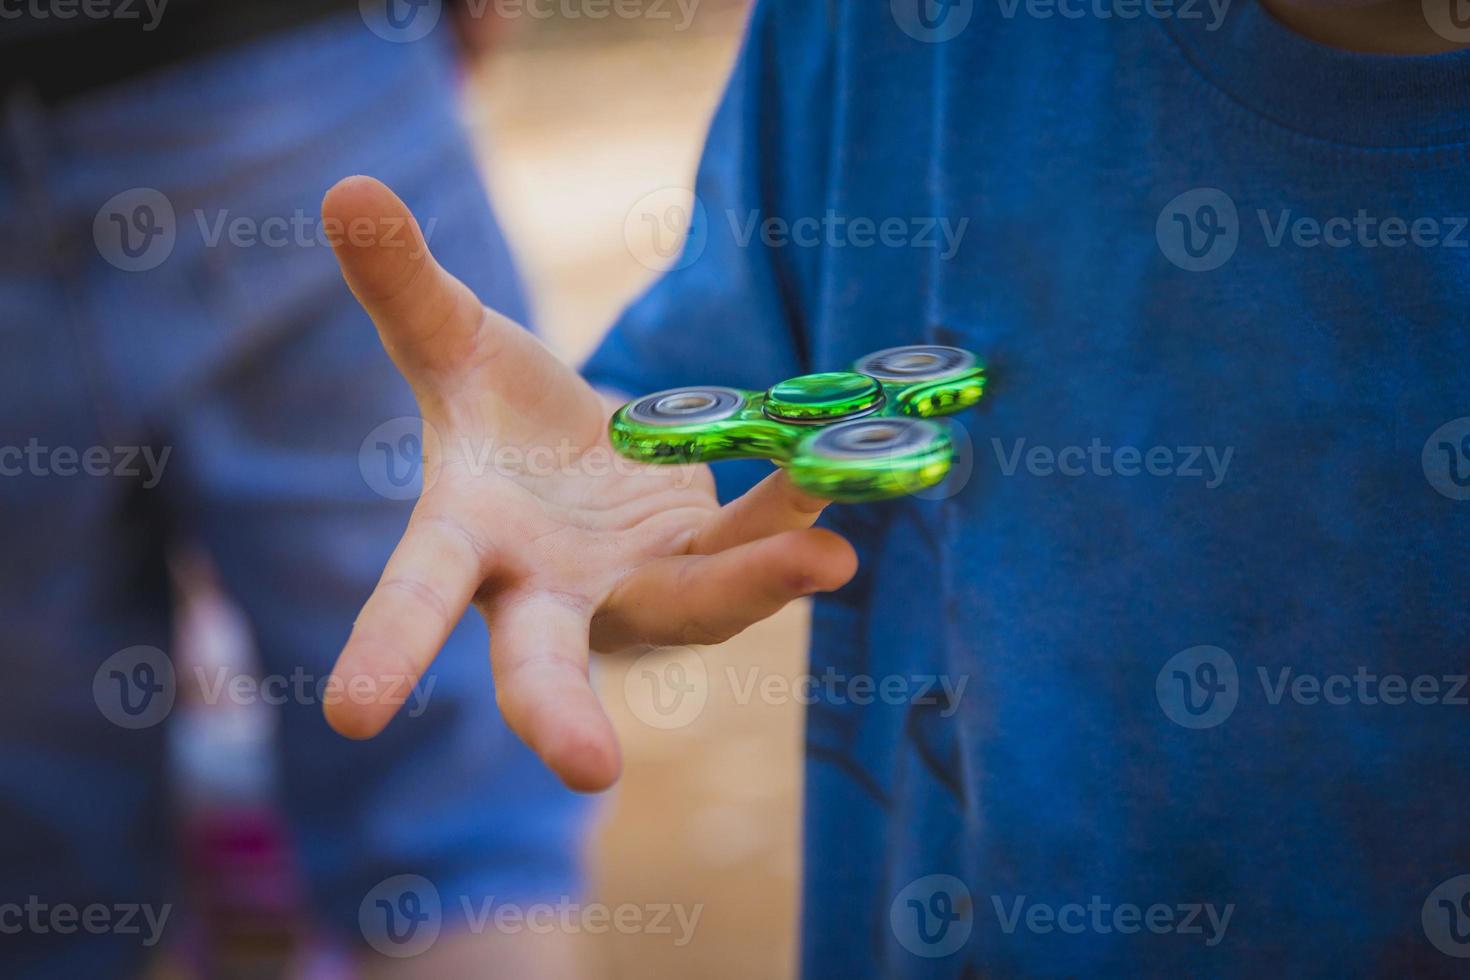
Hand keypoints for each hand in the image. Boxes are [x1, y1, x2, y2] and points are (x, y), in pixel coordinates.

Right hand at [320, 177, 857, 790]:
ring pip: (693, 602)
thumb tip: (346, 188)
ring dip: (754, 584)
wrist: (579, 465)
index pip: (417, 597)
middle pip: (550, 658)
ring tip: (827, 556)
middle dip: (560, 710)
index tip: (349, 717)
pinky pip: (753, 537)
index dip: (385, 649)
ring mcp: (638, 587)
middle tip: (586, 770)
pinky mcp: (708, 561)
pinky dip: (793, 509)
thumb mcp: (453, 349)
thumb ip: (404, 287)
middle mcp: (553, 591)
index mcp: (472, 545)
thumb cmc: (498, 422)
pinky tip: (838, 472)